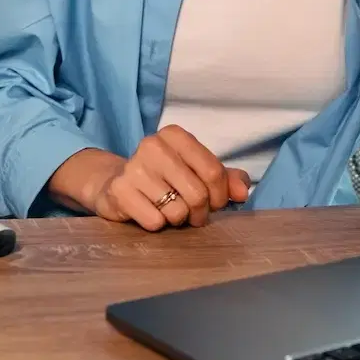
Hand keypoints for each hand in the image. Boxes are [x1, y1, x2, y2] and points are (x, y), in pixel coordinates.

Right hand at [78, 127, 252, 230]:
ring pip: (177, 211)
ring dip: (179, 219)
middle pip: (198, 194)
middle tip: (194, 214)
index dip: (220, 195)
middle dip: (201, 212)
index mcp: (174, 135)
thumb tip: (242, 192)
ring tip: (169, 211)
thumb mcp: (197, 172)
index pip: (214, 172)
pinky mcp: (119, 191)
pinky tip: (149, 212)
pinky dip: (157, 224)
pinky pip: (155, 221)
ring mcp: (133, 168)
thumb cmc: (165, 178)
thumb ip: (227, 179)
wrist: (117, 184)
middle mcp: (152, 145)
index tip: (214, 202)